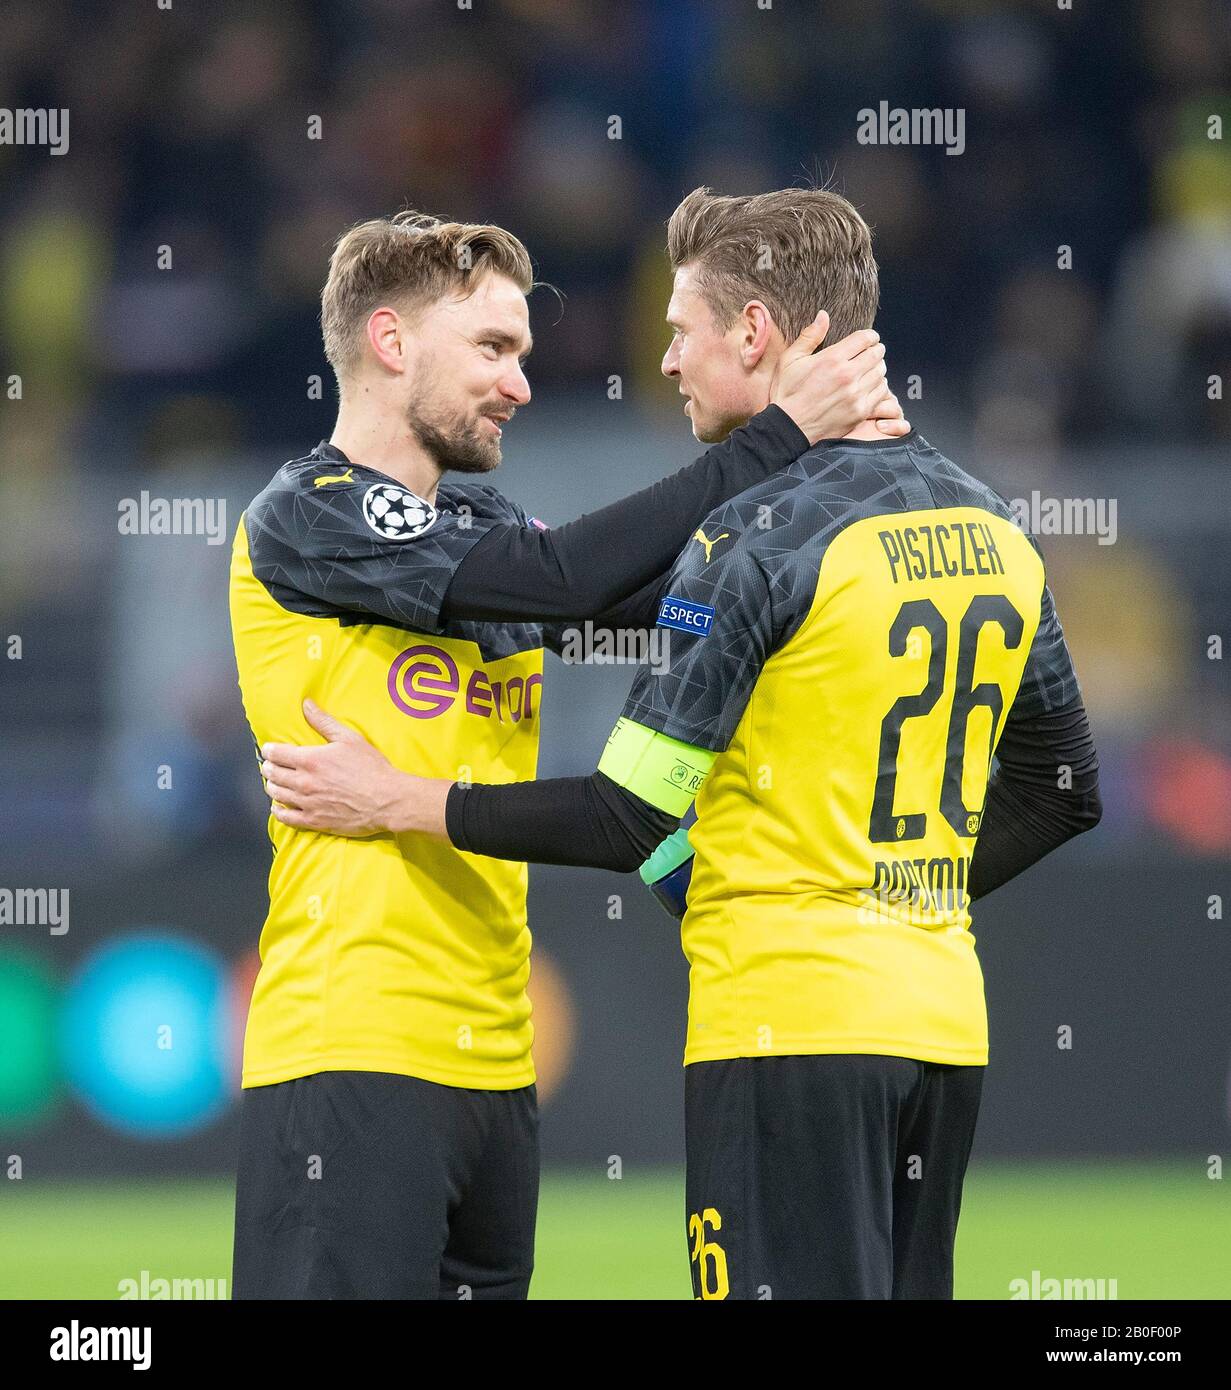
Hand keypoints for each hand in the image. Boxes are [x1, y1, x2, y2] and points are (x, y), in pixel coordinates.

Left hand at [259, 699, 450, 836]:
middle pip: (271, 774)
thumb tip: (306, 705)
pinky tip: (280, 806)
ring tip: (275, 783)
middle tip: (271, 766)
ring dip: (272, 787)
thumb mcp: (349, 739)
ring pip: (275, 794)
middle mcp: (304, 782)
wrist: (387, 800)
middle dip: (268, 767)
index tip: (270, 750)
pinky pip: (285, 817)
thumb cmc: (372, 769)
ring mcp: (307, 803)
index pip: (274, 753)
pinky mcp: (313, 821)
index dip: (269, 750)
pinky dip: (278, 811)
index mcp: (310, 760)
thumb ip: (323, 722)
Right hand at [771, 312, 909, 442]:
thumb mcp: (790, 360)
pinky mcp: (861, 411)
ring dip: (877, 368)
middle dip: (875, 350)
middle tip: (870, 353)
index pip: (865, 338)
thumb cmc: (787, 394)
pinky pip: (881, 392)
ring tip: (869, 369)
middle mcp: (848, 375)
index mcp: (832, 359)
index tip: (869, 339)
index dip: (870, 336)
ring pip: (881, 372)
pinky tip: (869, 386)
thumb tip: (823, 315)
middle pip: (877, 354)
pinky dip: (879, 386)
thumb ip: (810, 336)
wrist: (789, 429)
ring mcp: (856, 395)